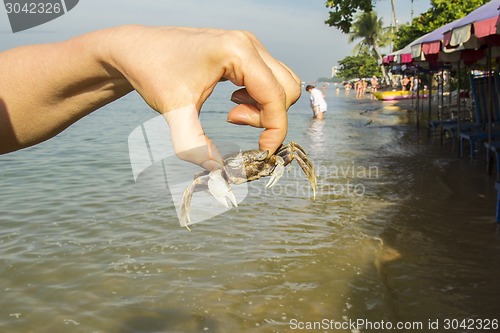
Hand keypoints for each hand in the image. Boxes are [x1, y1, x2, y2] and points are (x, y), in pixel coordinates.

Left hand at [107, 26, 300, 164]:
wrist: (136, 49)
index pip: (276, 96)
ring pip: (282, 84)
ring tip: (232, 112)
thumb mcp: (174, 111)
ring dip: (265, 108)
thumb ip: (194, 145)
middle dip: (268, 116)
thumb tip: (217, 171)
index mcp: (238, 51)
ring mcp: (248, 45)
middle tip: (232, 121)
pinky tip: (233, 101)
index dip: (275, 130)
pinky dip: (259, 98)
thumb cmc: (153, 73)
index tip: (261, 153)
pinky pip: (269, 79)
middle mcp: (249, 43)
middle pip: (287, 89)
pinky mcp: (244, 51)